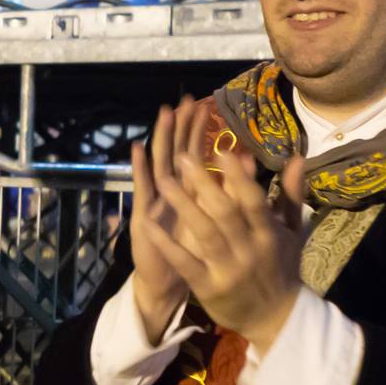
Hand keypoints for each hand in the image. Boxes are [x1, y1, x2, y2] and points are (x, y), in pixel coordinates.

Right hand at [125, 96, 211, 341]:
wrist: (167, 284)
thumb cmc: (194, 256)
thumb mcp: (214, 223)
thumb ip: (228, 194)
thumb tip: (249, 162)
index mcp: (190, 193)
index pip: (196, 155)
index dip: (198, 132)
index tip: (204, 105)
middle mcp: (172, 193)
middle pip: (178, 153)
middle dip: (182, 127)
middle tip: (186, 100)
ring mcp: (156, 202)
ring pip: (160, 165)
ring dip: (161, 139)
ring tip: (165, 113)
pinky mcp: (144, 216)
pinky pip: (142, 190)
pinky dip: (138, 168)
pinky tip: (136, 148)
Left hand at [142, 132, 308, 351]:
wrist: (276, 318)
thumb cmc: (282, 268)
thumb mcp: (292, 231)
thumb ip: (291, 194)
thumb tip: (296, 156)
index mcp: (269, 233)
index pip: (253, 200)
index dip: (238, 176)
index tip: (221, 151)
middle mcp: (249, 249)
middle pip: (225, 212)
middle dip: (204, 183)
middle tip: (182, 156)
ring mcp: (227, 269)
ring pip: (204, 233)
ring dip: (183, 205)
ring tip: (162, 180)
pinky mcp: (207, 287)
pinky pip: (185, 262)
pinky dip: (167, 244)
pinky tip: (147, 225)